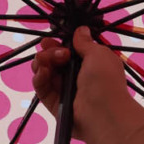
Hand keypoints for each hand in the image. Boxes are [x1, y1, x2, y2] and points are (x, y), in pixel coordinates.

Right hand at [32, 27, 143, 143]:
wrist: (103, 113)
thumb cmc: (105, 80)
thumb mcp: (98, 54)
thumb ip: (85, 42)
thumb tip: (81, 29)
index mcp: (90, 64)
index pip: (68, 51)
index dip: (58, 44)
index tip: (50, 39)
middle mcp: (76, 76)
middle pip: (54, 60)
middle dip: (49, 52)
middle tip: (51, 51)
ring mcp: (64, 90)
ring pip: (45, 72)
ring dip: (42, 63)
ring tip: (45, 63)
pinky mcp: (54, 103)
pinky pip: (41, 87)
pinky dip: (39, 78)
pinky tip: (42, 73)